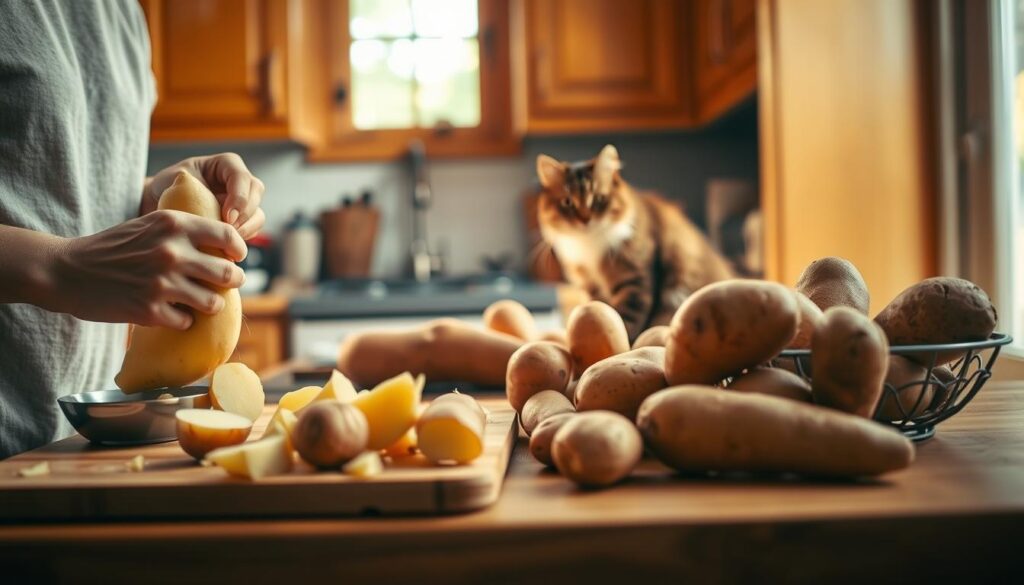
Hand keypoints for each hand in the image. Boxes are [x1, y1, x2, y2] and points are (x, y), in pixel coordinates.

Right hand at [53, 210, 246, 328]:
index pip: (228, 235)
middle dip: (233, 281)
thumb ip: (184, 231)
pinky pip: (186, 321)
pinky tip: (172, 314)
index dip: (238, 250)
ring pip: (213, 302)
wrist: (67, 270)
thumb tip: (225, 247)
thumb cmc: (113, 247)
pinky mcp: (149, 311)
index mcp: (173, 224)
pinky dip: (182, 320)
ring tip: (202, 302)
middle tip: (228, 284)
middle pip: (228, 273)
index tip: (237, 258)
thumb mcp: (149, 224)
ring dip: (211, 305)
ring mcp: (161, 283)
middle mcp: (171, 252)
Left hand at [145, 153, 265, 238]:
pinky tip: (224, 246)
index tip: (226, 217)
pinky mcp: (242, 221)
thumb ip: (192, 187)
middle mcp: (240, 182)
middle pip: (256, 194)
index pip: (241, 177)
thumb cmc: (167, 187)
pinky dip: (241, 240)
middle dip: (244, 215)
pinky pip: (252, 231)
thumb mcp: (175, 180)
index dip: (239, 197)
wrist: (162, 203)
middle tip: (228, 232)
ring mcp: (244, 202)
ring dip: (246, 230)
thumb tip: (204, 204)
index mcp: (226, 164)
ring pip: (258, 215)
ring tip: (225, 242)